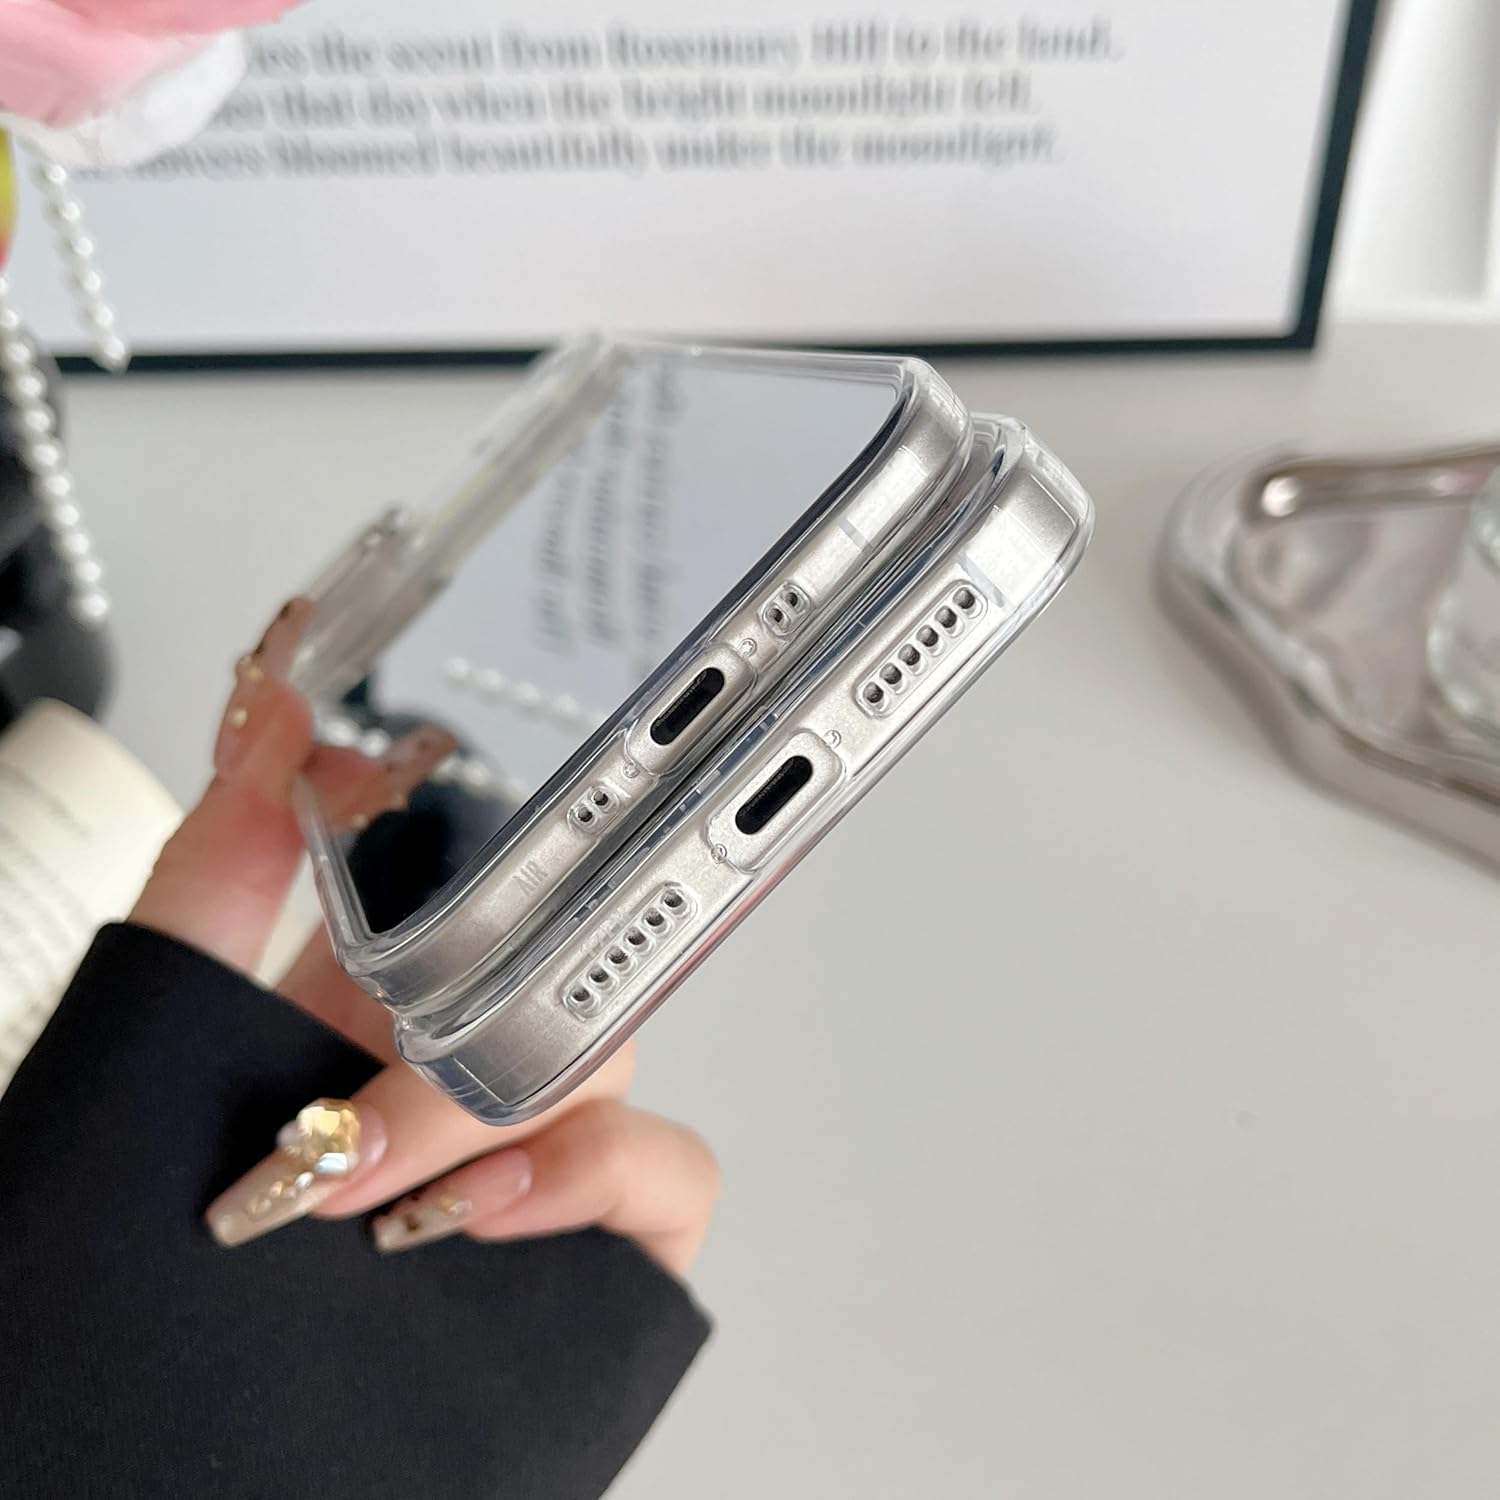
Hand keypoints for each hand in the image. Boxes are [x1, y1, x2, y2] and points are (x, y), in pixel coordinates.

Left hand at [130, 600, 718, 1273]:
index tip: (404, 801)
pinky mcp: (614, 1230)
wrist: (177, 1415)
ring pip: (617, 1052)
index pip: (483, 869)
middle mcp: (479, 1058)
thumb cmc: (182, 1232)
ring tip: (390, 1176)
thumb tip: (268, 708)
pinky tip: (488, 1209)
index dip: (462, 828)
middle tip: (370, 1077)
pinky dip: (598, 1171)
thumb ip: (221, 867)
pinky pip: (675, 1165)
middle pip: (560, 958)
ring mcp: (550, 1143)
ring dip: (510, 1102)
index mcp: (391, 995)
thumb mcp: (175, 1031)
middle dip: (477, 1006)